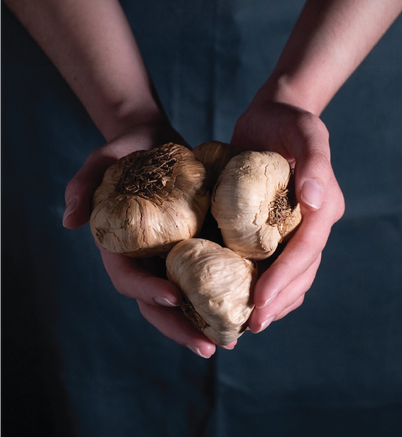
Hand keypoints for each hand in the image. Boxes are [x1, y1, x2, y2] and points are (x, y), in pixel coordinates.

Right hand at [63, 120, 224, 357]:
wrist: (153, 140)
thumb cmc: (125, 149)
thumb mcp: (102, 159)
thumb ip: (82, 184)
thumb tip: (69, 220)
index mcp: (119, 248)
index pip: (128, 279)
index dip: (147, 291)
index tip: (173, 296)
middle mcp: (144, 260)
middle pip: (157, 304)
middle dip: (180, 327)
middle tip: (209, 345)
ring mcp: (169, 258)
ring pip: (184, 300)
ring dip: (204, 323)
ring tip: (232, 340)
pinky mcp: (194, 247)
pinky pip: (206, 277)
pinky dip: (222, 295)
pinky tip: (247, 307)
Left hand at [231, 94, 344, 333]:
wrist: (273, 113)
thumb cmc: (287, 119)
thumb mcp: (305, 130)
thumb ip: (314, 160)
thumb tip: (313, 199)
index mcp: (324, 206)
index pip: (306, 252)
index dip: (284, 280)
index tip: (260, 303)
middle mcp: (313, 222)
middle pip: (301, 273)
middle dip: (277, 301)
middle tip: (250, 326)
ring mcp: (297, 227)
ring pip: (292, 275)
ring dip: (273, 301)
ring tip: (246, 323)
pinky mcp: (278, 227)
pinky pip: (275, 263)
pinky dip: (263, 283)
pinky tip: (241, 297)